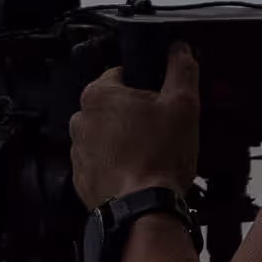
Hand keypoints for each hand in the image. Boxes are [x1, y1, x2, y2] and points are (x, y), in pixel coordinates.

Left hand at [68, 42, 199, 210]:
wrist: (144, 211)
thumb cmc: (158, 160)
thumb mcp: (183, 105)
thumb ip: (182, 70)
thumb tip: (180, 50)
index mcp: (99, 94)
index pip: (122, 73)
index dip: (147, 85)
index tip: (160, 100)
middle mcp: (81, 120)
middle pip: (114, 105)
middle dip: (136, 114)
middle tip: (160, 130)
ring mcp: (78, 151)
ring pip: (107, 135)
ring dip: (125, 140)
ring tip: (150, 155)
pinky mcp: (82, 177)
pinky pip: (102, 162)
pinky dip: (117, 165)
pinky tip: (138, 172)